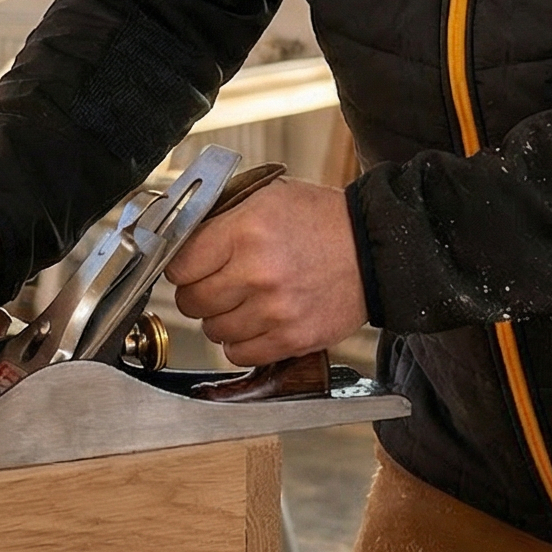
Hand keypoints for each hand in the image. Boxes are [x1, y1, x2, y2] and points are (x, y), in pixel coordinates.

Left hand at [167, 177, 366, 366]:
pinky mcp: (292, 339)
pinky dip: (242, 342)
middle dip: (199, 292)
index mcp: (246, 231)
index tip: (190, 266)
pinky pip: (239, 354)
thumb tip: (177, 237)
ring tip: (243, 300)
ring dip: (221, 318)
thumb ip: (220, 217)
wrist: (373, 248)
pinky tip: (256, 321)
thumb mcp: (267, 197)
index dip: (181, 266)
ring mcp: (275, 311)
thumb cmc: (321, 220)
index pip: (180, 264)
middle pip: (192, 301)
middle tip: (218, 282)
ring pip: (212, 331)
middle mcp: (257, 273)